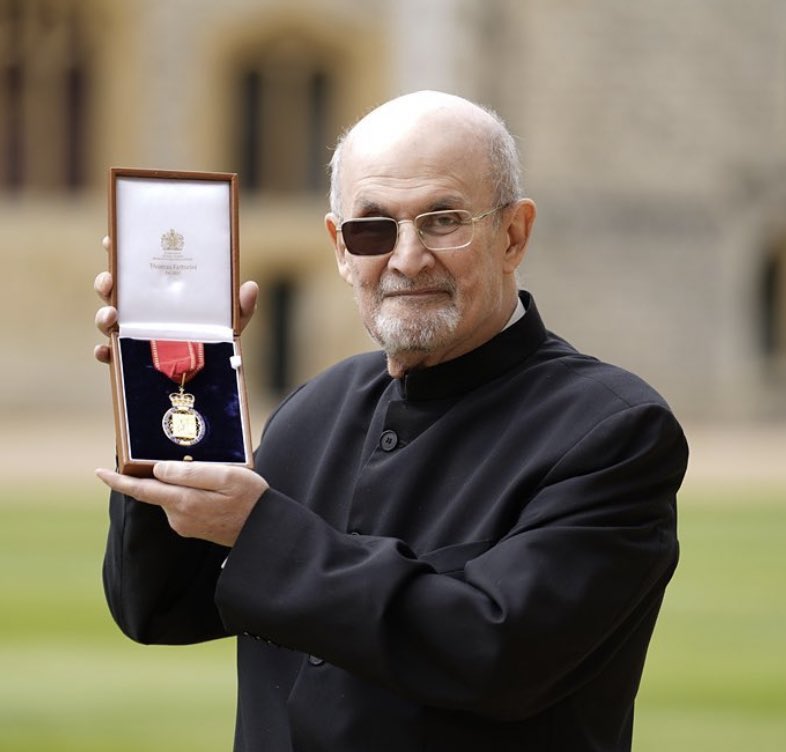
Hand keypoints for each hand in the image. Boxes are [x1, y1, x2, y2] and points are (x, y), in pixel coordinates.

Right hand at [93, 236, 259, 362]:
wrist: (213, 373)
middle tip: (109, 282)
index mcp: (160, 292)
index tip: (109, 241)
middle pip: (114, 291)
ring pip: (107, 321)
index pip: (135, 268)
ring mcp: (133, 333)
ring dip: (102, 316)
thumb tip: (251, 287)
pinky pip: (111, 355)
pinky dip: (104, 353)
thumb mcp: (231, 319)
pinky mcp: (131, 358)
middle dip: (105, 283)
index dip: (118, 252)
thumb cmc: (217, 336)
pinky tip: (105, 351)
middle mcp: (141, 310)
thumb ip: (241, 305)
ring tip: (110, 316)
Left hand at [96, 462, 267, 546]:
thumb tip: (158, 470)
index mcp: (184, 501)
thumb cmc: (251, 499)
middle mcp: (179, 517)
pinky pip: (183, 504)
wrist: (265, 532)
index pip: (142, 490)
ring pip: (172, 495)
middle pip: (159, 488)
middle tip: (192, 460)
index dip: (119, 481)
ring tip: (215, 476)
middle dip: (165, 473)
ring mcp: (185, 524)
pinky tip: (214, 489)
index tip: (100, 472)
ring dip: (183, 482)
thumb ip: (191, 473)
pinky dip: (190, 492)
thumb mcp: (226, 477)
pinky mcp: (193, 528)